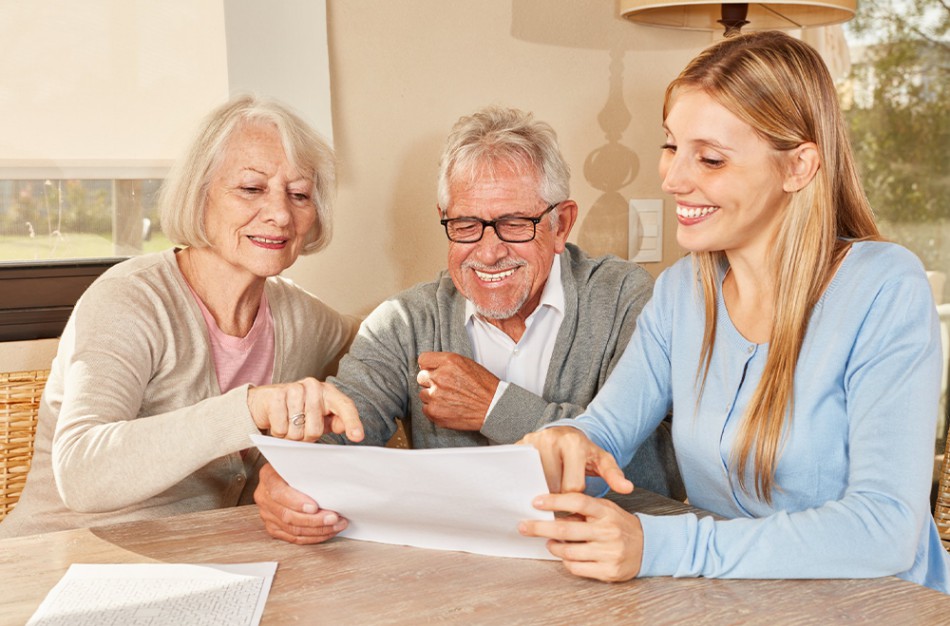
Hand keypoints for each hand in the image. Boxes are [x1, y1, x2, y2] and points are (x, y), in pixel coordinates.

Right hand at [247, 378, 363, 442]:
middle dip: (305, 437)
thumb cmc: (296, 411)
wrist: (264, 402)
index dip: (352, 422)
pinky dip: (277, 432)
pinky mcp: (276, 395)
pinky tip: (277, 420)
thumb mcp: (319, 417)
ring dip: (290, 435)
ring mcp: (294, 388)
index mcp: (328, 392)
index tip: (358, 437)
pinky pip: (281, 428)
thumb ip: (335, 422)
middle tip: (298, 427)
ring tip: (287, 423)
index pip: (344, 406)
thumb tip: (348, 428)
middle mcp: (313, 386)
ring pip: (297, 431)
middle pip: (315, 429)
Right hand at [254, 462, 347, 543]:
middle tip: (334, 518)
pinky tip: (326, 532)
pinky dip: (312, 537)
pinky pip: (292, 537)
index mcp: (268, 476)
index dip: (296, 502)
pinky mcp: (273, 526)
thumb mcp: (301, 454)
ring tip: (336, 525)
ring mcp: (267, 513)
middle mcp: (264, 496)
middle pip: (287, 515)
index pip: (279, 492)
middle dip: (314, 520)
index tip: (314, 507)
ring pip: (291, 529)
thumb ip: (310, 455)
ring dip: (317, 530)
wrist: (289, 471)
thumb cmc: (298, 464)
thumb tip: (328, 457)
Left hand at [416, 352, 497, 430]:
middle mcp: (440, 377)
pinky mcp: (434, 412)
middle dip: (430, 382)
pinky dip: (435, 409)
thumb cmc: (484, 387)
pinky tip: (448, 408)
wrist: (493, 408)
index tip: (432, 371)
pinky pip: (425, 409)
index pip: (423, 359)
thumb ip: (446, 363)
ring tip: (450, 399)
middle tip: (445, 387)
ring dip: (433, 397)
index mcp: (449, 362)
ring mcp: (435, 395)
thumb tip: (430, 367)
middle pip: (421, 377)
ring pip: (423, 394)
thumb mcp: (467, 364)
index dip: (428, 366)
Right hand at [519, 426, 631, 493]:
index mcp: (574, 443)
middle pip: (551, 486)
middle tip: (562, 495)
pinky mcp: (519, 446)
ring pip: (534, 482)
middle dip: (558, 496)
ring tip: (551, 489)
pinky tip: (536, 484)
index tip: (577, 500)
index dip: (575, 499)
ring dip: (542, 490)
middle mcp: (551, 439)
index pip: (571, 487)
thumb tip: (627, 488)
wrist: (564, 434)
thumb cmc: (584, 452)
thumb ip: (614, 475)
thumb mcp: (602, 461)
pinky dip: (527, 483)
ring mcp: (532, 442)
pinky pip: (520, 474)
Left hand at [519, 492, 643, 581]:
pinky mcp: (608, 571)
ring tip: (549, 542)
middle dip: (540, 528)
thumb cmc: (619, 525)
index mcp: (606, 512)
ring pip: (568, 551)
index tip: (536, 502)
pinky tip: (565, 555)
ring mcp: (609, 552)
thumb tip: (550, 508)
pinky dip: (566, 562)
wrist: (647, 547)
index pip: (577, 502)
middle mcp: (608, 531)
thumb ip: (582, 508)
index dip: (555, 501)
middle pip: (566, 529)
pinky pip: (576, 568)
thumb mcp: (605, 509)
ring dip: (553, 546)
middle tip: (524, 526)